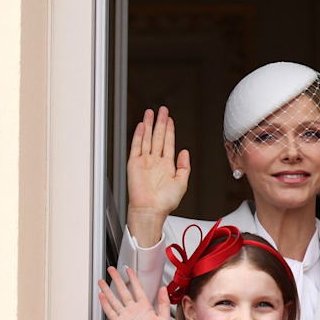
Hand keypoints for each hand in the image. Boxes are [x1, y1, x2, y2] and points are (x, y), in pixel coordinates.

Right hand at [126, 107, 190, 245]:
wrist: (151, 209)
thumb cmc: (165, 202)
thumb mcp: (182, 183)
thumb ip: (185, 166)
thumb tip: (185, 152)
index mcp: (167, 166)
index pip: (168, 143)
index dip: (170, 131)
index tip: (170, 120)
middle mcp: (156, 162)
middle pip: (158, 137)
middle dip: (161, 123)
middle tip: (162, 110)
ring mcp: (145, 161)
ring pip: (147, 138)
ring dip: (149, 125)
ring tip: (151, 113)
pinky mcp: (134, 164)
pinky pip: (136, 146)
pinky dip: (138, 135)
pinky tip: (141, 126)